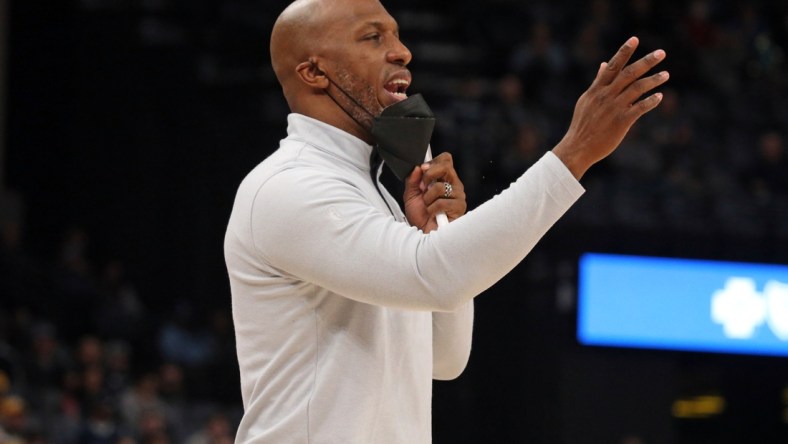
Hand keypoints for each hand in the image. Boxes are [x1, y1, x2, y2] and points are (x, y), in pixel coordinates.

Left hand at [403, 152, 466, 232]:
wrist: (421, 235)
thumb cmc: (419, 216)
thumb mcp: (410, 195)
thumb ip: (412, 180)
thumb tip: (417, 167)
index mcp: (444, 179)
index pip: (446, 159)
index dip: (433, 162)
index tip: (422, 170)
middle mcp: (453, 184)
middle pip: (446, 166)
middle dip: (428, 176)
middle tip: (423, 189)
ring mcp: (458, 195)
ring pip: (439, 186)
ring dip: (427, 199)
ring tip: (428, 206)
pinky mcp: (459, 207)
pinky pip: (441, 202)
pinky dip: (432, 209)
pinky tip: (433, 215)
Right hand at [552, 36, 668, 178]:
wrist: (578, 147)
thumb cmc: (583, 124)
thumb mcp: (587, 100)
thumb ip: (598, 81)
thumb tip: (604, 64)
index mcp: (596, 89)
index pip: (613, 66)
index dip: (624, 52)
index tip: (635, 39)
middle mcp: (605, 96)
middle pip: (628, 74)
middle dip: (646, 62)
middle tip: (661, 53)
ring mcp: (613, 108)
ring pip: (636, 89)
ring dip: (653, 80)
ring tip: (666, 75)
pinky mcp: (621, 121)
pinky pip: (639, 108)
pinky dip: (650, 102)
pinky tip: (660, 97)